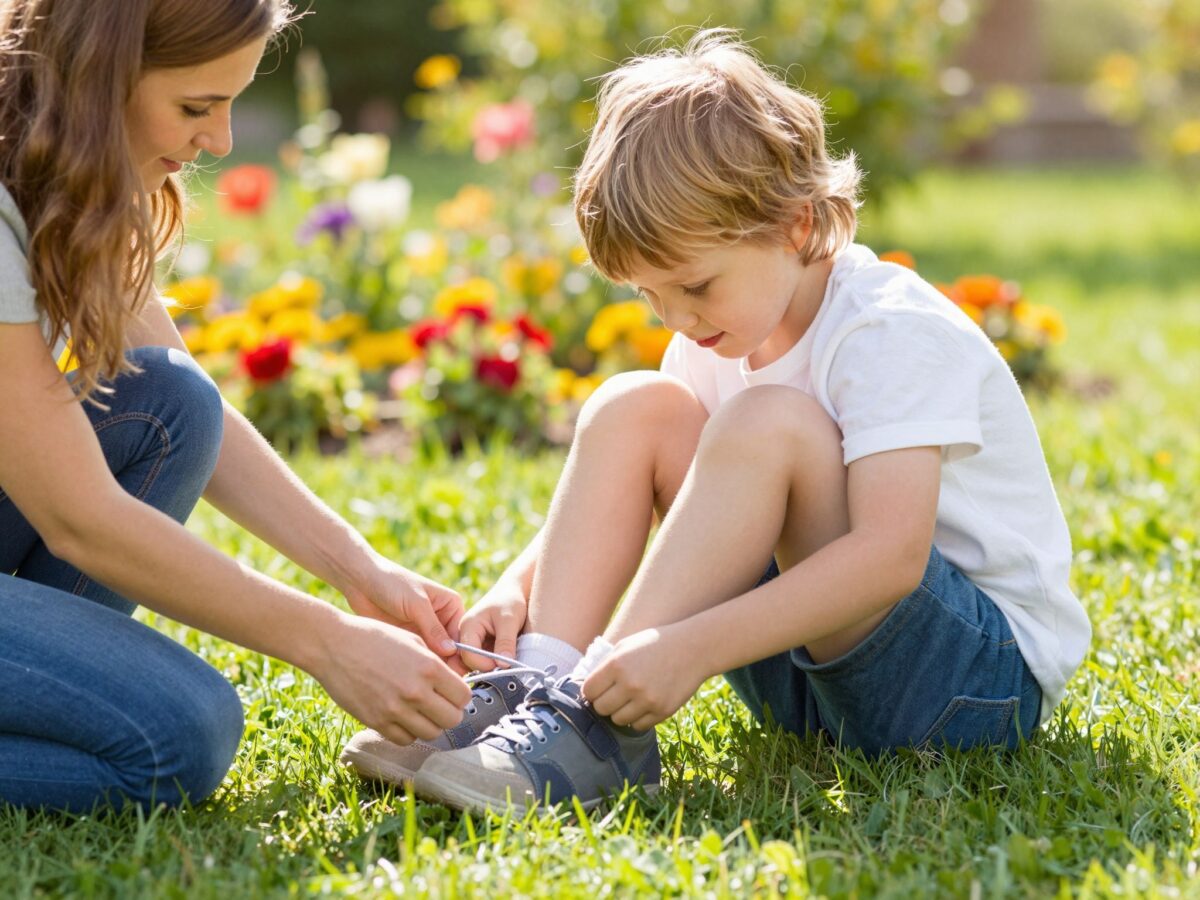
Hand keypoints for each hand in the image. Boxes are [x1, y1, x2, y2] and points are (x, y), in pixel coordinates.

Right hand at [313, 612, 471, 745]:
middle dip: (450, 713)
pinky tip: (403, 717)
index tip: (453, 693)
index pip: (463, 697)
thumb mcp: (412, 640)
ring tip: (421, 711)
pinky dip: (408, 732)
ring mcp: (395, 709)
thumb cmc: (374, 637)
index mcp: (429, 667)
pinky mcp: (376, 721)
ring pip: (431, 733)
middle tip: (440, 705)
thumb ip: (436, 663)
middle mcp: (415, 691)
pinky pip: (405, 739)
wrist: (333, 645)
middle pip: (452, 719)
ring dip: (430, 724)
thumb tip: (455, 682)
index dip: (461, 696)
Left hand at [341, 552, 466, 673]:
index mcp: (450, 606)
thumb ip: (433, 628)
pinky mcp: (409, 639)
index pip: (461, 635)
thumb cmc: (390, 582)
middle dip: (446, 664)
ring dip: (430, 667)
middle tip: (439, 680)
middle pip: (450, 649)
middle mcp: (441, 619)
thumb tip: (451, 651)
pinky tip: (412, 675)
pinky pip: (418, 656)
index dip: (460, 654)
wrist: (360, 581)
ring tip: (424, 680)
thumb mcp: (415, 603)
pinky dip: (417, 666)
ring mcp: (424, 631)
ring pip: (435, 656)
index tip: (455, 672)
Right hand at [456, 577, 528, 670]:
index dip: (485, 664)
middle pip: (468, 662)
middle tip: (507, 667)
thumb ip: (506, 642)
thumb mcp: (510, 620)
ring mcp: (471, 641)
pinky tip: (504, 661)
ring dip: (490, 667)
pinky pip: (482, 661)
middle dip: (487, 667)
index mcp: (468, 626)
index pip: (468, 654)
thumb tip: (503, 666)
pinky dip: (493, 663)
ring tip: (506, 663)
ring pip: (475, 664)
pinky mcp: (479, 646)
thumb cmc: (511, 601)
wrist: (514, 592)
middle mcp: (465, 635)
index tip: (504, 666)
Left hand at [581, 625, 708, 731]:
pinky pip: (638, 725)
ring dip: (620, 712)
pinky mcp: (662, 711)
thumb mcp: (625, 646)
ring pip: (618, 720)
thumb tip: (586, 690)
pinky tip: (644, 704)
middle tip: (613, 696)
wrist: (693, 648)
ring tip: (630, 699)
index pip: (588, 691)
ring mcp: (647, 700)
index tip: (598, 690)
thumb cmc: (655, 644)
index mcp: (617, 664)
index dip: (591, 692)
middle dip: (603, 703)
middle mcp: (630, 684)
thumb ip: (605, 666)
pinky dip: (638, 718)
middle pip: (600, 708)